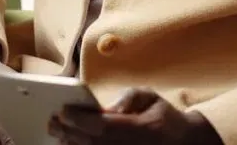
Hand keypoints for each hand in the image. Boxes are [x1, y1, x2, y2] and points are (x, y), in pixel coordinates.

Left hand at [48, 87, 221, 144]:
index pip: (103, 126)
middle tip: (52, 121)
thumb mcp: (151, 97)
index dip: (80, 119)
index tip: (64, 110)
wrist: (184, 143)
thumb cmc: (163, 117)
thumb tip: (108, 108)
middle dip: (69, 132)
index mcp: (140, 129)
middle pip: (92, 143)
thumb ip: (130, 97)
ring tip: (58, 133)